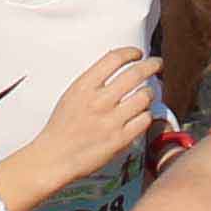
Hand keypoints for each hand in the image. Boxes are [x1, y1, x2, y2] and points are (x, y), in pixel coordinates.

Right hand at [6, 51, 162, 210]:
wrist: (55, 157)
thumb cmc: (62, 128)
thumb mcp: (72, 95)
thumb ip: (93, 82)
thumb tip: (117, 70)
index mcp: (84, 87)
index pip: (114, 59)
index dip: (130, 52)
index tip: (137, 54)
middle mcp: (99, 101)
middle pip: (135, 73)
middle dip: (151, 65)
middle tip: (156, 64)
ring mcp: (111, 120)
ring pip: (144, 96)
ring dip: (149, 92)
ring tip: (147, 94)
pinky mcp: (120, 139)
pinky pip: (145, 119)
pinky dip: (146, 115)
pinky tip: (142, 114)